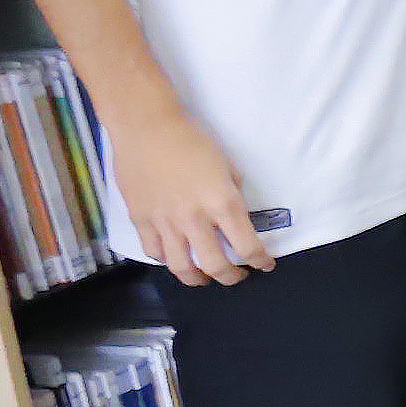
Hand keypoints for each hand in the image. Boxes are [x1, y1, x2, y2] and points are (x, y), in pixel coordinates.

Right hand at [121, 107, 272, 287]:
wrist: (146, 128)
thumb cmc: (190, 140)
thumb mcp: (227, 166)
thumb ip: (232, 195)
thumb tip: (235, 217)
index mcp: (222, 203)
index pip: (247, 246)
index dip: (260, 261)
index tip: (265, 265)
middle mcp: (194, 218)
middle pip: (215, 266)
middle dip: (231, 278)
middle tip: (236, 276)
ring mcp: (165, 222)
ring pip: (181, 267)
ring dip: (197, 279)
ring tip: (204, 277)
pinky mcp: (141, 220)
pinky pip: (155, 251)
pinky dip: (167, 260)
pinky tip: (175, 257)